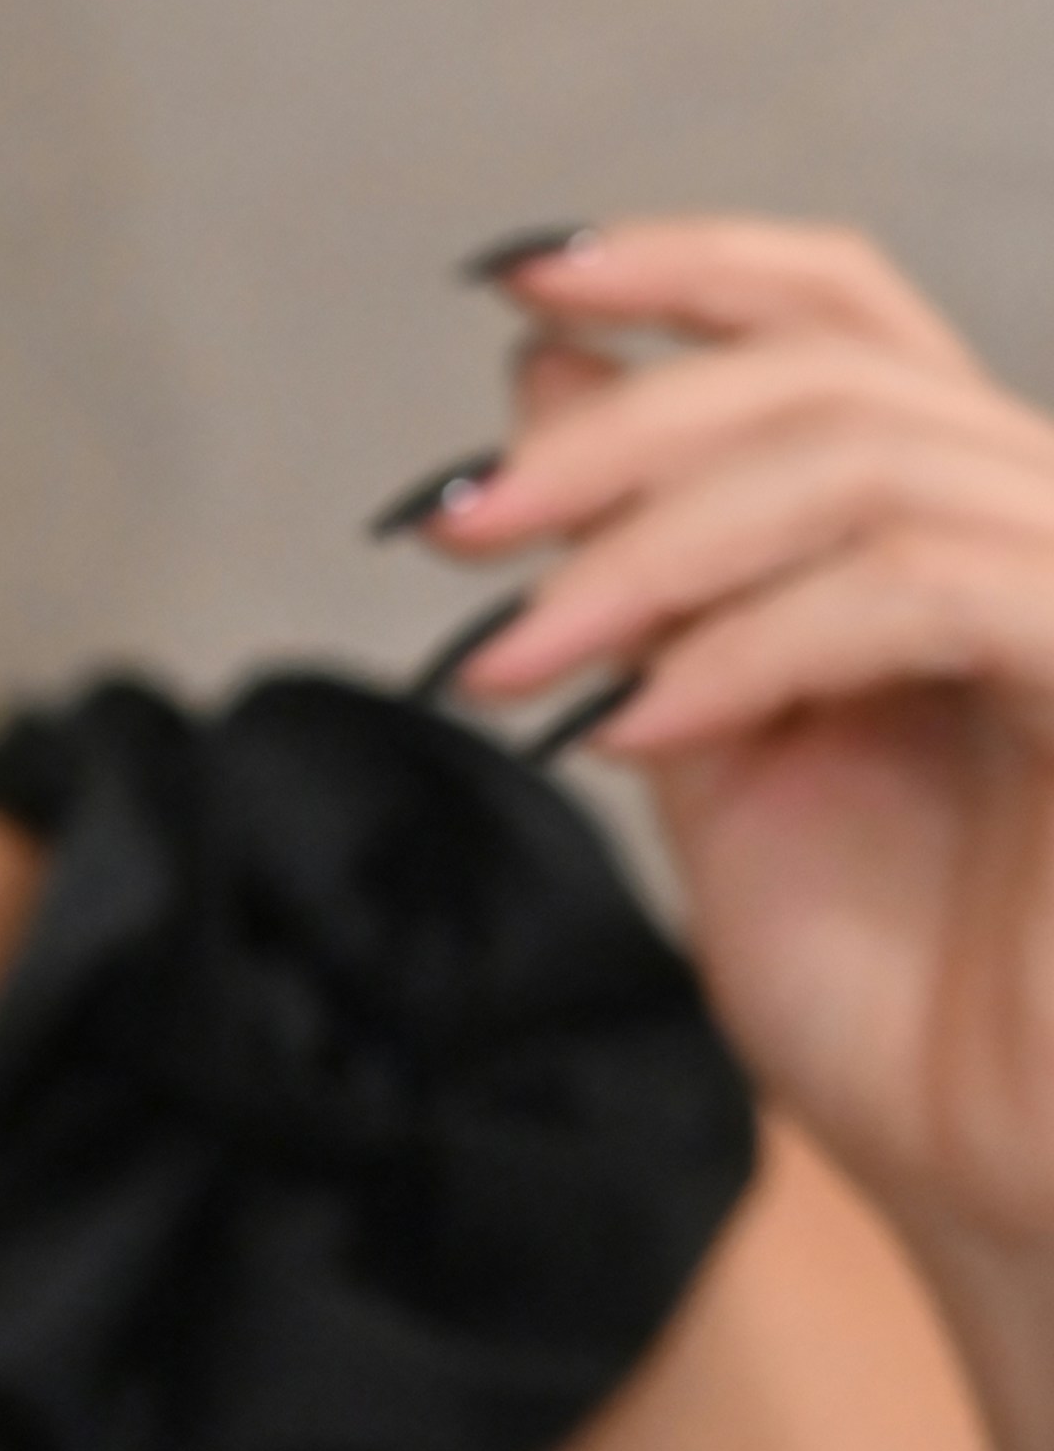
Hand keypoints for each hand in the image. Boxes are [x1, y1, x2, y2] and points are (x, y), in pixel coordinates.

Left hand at [412, 217, 1053, 1258]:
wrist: (997, 1185)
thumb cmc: (891, 1001)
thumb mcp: (715, 752)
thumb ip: (644, 578)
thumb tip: (543, 384)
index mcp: (959, 527)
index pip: (842, 317)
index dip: (689, 265)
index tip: (520, 279)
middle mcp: (1048, 529)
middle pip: (823, 372)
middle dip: (609, 437)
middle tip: (455, 528)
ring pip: (864, 461)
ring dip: (650, 550)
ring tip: (524, 659)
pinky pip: (925, 589)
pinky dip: (754, 639)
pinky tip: (643, 724)